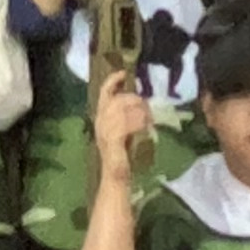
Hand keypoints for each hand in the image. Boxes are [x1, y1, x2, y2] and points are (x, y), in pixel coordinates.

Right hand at [90, 67, 152, 181]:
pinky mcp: (113, 138)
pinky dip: (139, 122)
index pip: (104, 92)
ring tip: (148, 121)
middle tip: (147, 109)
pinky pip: (128, 122)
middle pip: (119, 99)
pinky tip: (146, 127)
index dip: (113, 80)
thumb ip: (127, 116)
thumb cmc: (122, 155)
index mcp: (101, 118)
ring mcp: (106, 129)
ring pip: (124, 109)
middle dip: (135, 101)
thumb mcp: (124, 131)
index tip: (123, 73)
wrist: (115, 176)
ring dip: (140, 112)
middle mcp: (101, 121)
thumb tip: (141, 102)